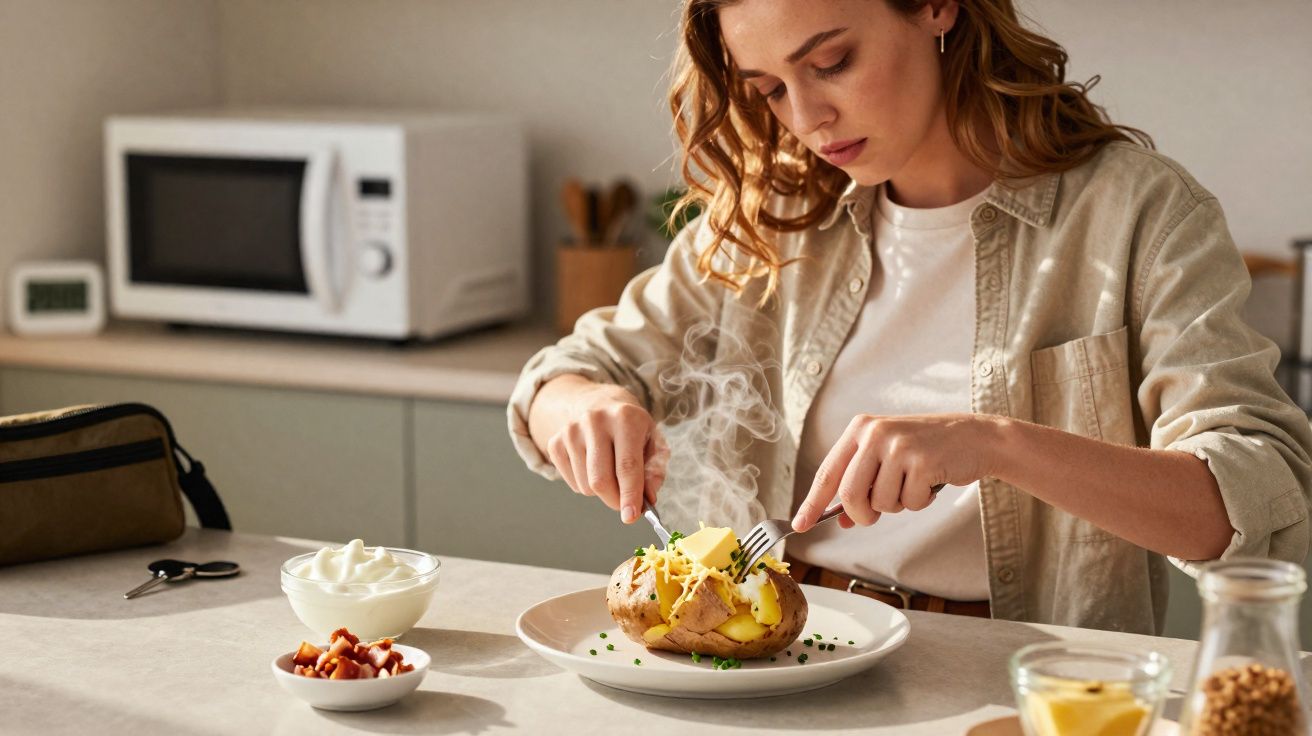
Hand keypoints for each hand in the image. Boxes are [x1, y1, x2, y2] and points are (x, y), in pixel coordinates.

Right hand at [531, 376, 668, 523]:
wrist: (598, 404)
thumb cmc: (631, 428)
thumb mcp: (653, 442)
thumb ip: (655, 471)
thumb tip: (647, 499)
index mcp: (625, 418)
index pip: (627, 465)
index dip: (629, 494)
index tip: (631, 516)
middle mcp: (595, 420)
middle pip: (600, 480)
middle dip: (614, 500)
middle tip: (624, 504)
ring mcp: (571, 430)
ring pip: (585, 485)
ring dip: (601, 491)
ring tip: (609, 471)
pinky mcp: (555, 442)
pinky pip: (571, 482)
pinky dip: (585, 484)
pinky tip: (592, 465)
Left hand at [791, 413, 996, 531]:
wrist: (974, 437)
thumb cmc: (927, 449)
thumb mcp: (887, 458)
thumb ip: (861, 483)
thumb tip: (839, 518)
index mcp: (860, 428)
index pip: (827, 472)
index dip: (812, 502)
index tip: (800, 524)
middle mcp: (875, 433)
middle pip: (850, 494)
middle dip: (861, 514)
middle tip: (874, 515)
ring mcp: (899, 446)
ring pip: (881, 503)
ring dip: (897, 504)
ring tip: (913, 484)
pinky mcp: (923, 461)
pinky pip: (910, 503)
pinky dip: (920, 501)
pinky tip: (931, 482)